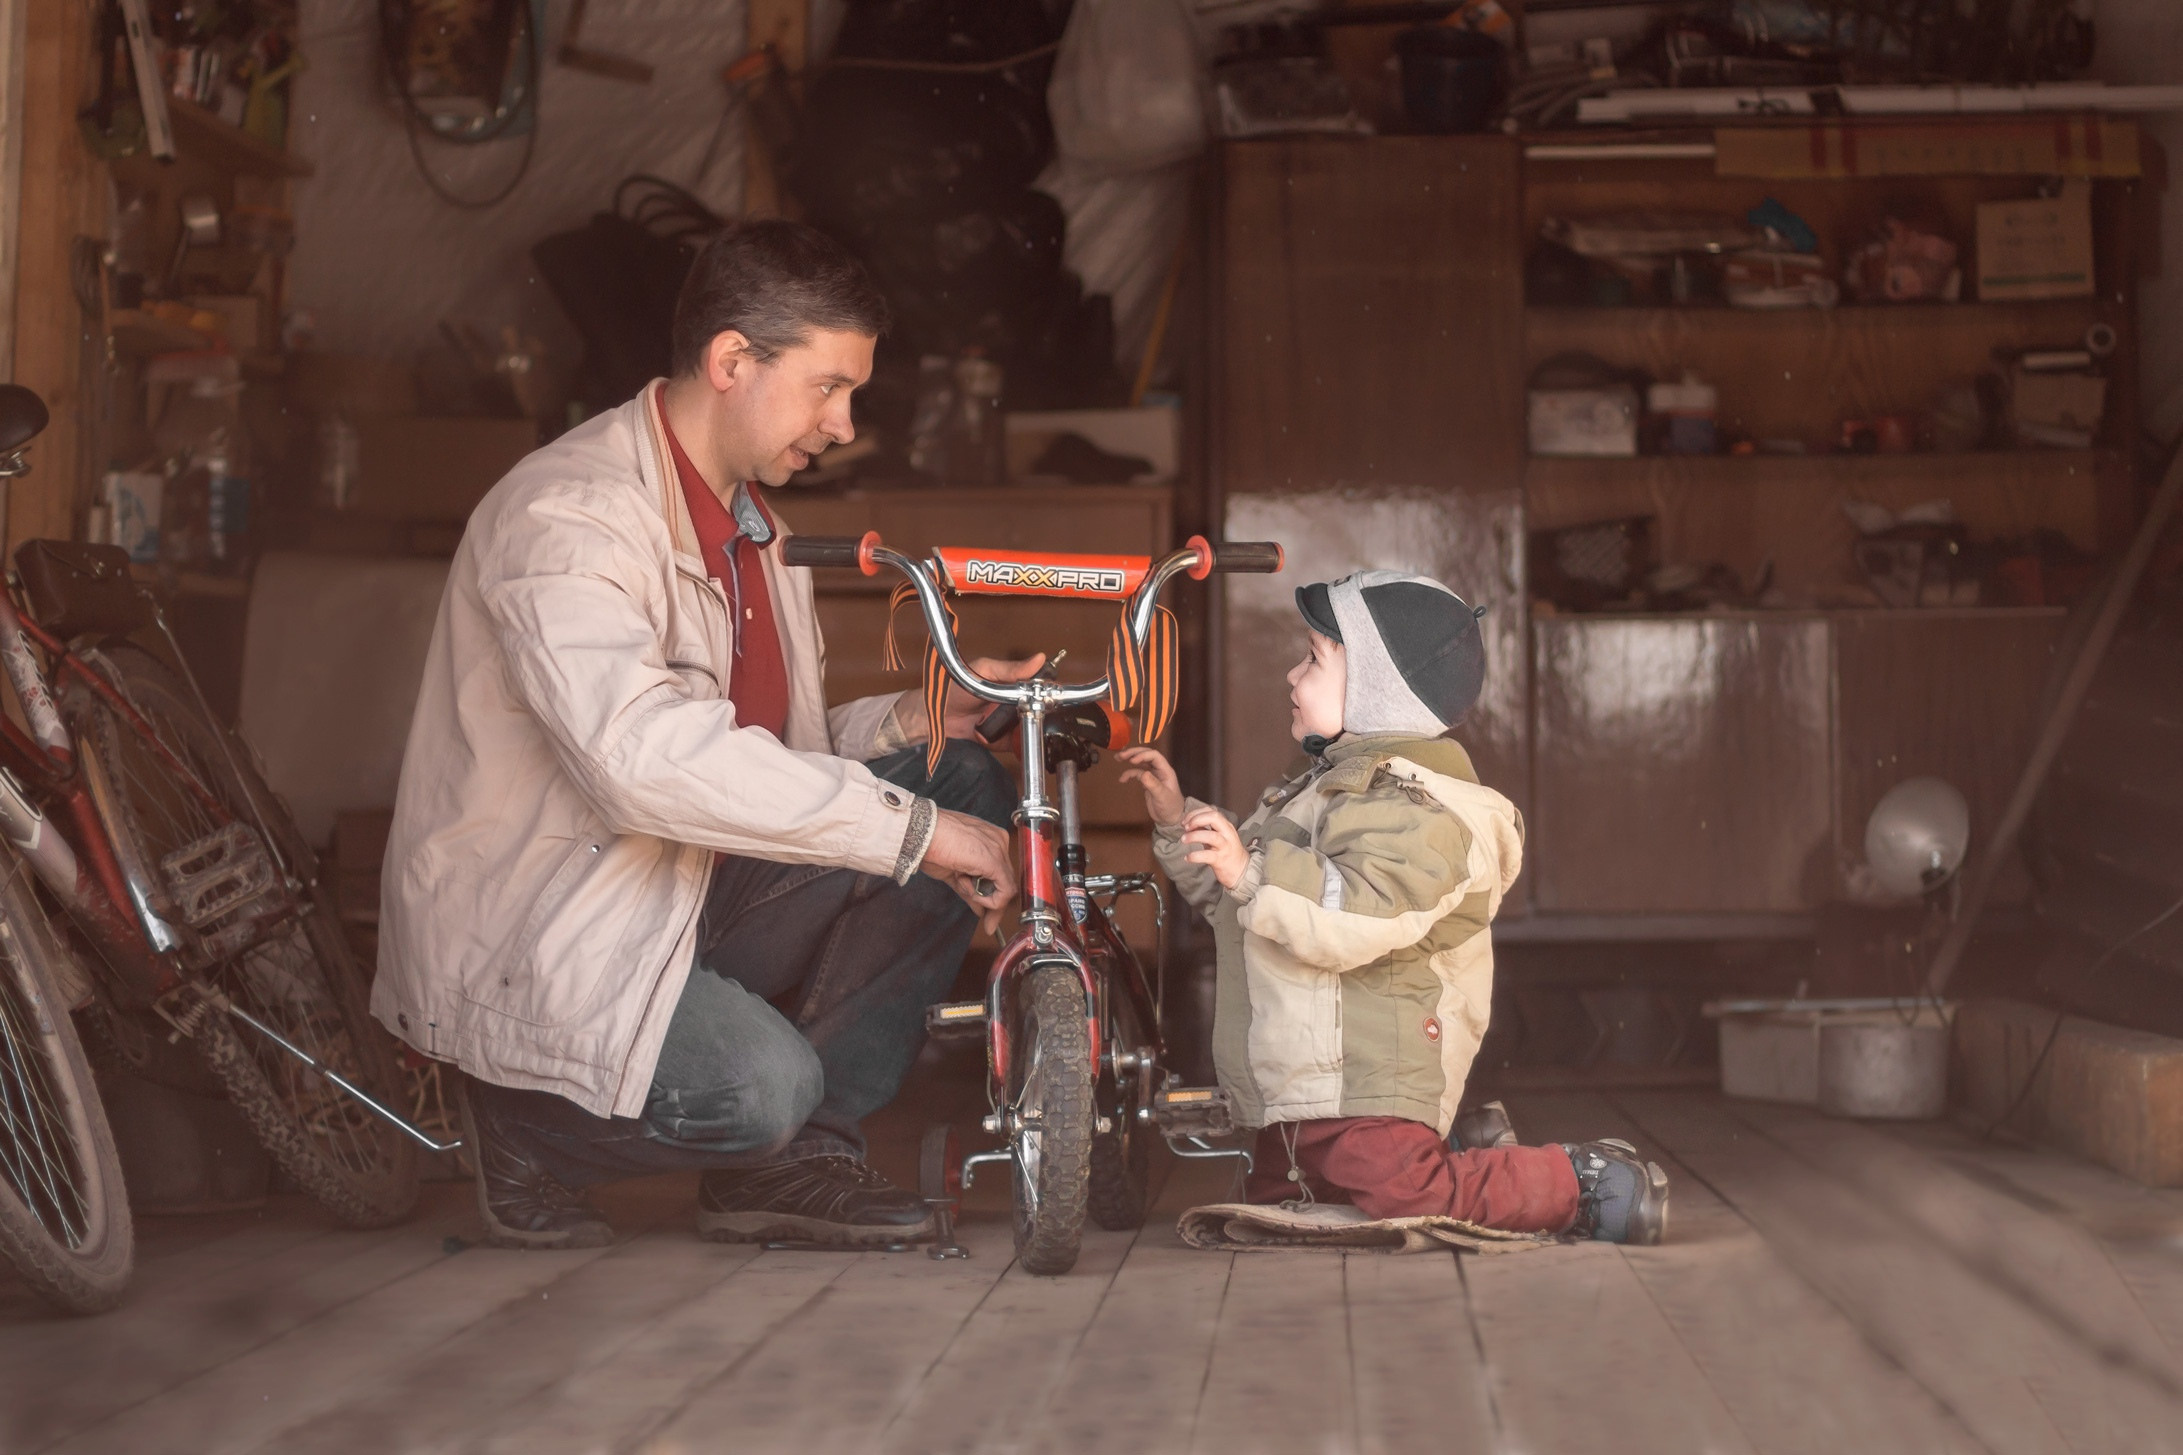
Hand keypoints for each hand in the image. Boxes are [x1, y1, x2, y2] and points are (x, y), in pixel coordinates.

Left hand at [895, 655, 1047, 743]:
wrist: (931, 718)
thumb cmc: (953, 689)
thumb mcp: (984, 671)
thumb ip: (1010, 669)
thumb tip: (1039, 659)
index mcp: (1011, 684)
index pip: (1038, 686)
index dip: (1049, 691)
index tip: (1055, 694)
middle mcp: (1013, 704)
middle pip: (1040, 709)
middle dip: (1046, 712)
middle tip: (1048, 714)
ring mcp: (1008, 724)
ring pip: (1033, 727)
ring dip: (1038, 729)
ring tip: (1040, 728)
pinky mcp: (1002, 742)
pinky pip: (1020, 745)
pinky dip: (1026, 746)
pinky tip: (1031, 744)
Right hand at [920, 808, 1016, 934]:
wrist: (920, 833)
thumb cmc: (931, 846)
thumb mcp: (955, 871)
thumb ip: (970, 890)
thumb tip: (981, 910)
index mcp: (989, 838)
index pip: (1000, 872)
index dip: (993, 895)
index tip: (987, 914)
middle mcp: (999, 841)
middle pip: (1005, 881)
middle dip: (995, 905)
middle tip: (989, 924)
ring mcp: (999, 849)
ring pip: (1006, 887)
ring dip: (984, 898)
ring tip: (960, 882)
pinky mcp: (995, 861)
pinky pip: (1004, 891)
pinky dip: (988, 900)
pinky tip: (968, 889)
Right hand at [1116, 746, 1184, 827]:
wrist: (1170, 819)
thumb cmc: (1170, 807)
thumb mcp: (1162, 796)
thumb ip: (1153, 784)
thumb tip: (1143, 774)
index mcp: (1166, 771)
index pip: (1154, 756)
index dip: (1143, 755)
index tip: (1132, 761)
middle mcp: (1160, 770)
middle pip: (1146, 755)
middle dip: (1134, 753)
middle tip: (1121, 755)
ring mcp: (1153, 775)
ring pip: (1141, 762)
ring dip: (1130, 758)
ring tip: (1118, 758)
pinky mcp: (1147, 782)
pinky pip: (1137, 773)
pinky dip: (1129, 774)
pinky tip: (1122, 779)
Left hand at [1181, 807, 1248, 890]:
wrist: (1240, 870)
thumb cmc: (1227, 852)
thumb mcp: (1218, 837)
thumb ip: (1206, 829)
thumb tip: (1189, 823)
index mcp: (1226, 826)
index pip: (1212, 811)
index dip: (1196, 813)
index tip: (1185, 821)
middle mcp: (1227, 834)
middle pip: (1214, 818)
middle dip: (1197, 819)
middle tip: (1185, 827)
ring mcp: (1225, 847)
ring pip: (1211, 836)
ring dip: (1194, 836)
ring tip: (1183, 839)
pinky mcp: (1221, 860)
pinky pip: (1207, 856)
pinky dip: (1195, 856)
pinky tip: (1187, 857)